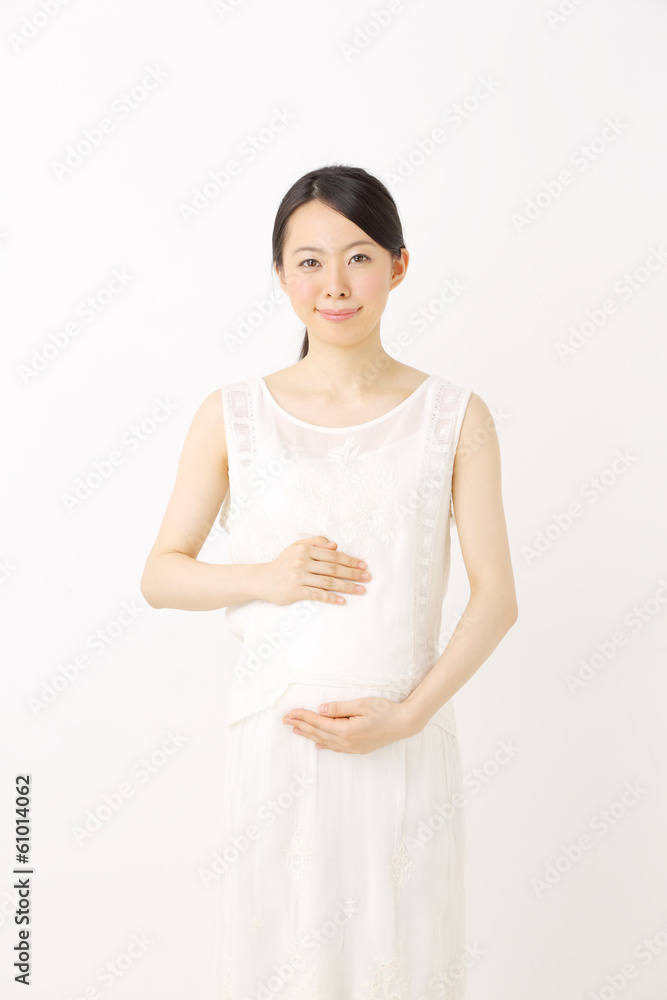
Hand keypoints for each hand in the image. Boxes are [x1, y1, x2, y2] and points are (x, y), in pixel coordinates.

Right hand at [257, 536, 370, 605]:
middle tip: (367, 577)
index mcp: (304, 549)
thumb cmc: (283, 563)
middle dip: (353, 573)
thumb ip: (316, 542)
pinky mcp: (295, 591)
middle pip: (333, 568)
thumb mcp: (296, 547)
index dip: (350, 560)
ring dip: (347, 587)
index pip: (332, 555)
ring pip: (328, 582)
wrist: (261, 579)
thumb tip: (336, 545)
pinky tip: (343, 601)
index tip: (363, 565)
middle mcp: (302, 561)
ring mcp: (298, 577)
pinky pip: (317, 594)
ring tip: (361, 590)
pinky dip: (331, 598)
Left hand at [282, 696, 418, 753]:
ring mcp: (352, 748)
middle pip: (318, 733)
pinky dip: (324, 744)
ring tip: (296, 730)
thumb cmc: (385, 710)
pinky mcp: (358, 749)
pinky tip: (317, 744)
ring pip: (325, 741)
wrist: (404, 723)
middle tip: (285, 720)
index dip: (303, 717)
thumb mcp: (361, 704)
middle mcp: (347, 742)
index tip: (290, 712)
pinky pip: (336, 748)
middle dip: (300, 726)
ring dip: (309, 735)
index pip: (318, 722)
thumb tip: (320, 710)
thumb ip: (339, 708)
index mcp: (346, 730)